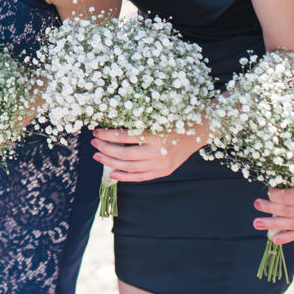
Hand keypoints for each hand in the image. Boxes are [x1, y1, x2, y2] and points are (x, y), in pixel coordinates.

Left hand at [91, 121, 207, 182]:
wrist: (200, 130)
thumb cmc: (175, 118)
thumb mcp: (156, 116)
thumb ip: (137, 122)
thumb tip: (110, 126)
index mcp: (155, 134)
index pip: (124, 136)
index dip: (107, 135)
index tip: (96, 131)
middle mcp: (158, 152)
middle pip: (124, 154)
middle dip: (105, 149)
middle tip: (94, 143)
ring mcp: (161, 164)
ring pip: (130, 167)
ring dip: (110, 163)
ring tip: (97, 157)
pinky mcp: (164, 171)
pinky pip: (141, 177)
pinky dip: (125, 177)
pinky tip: (112, 174)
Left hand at [253, 176, 293, 242]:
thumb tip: (281, 187)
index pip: (290, 197)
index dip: (275, 195)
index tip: (268, 191)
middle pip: (290, 212)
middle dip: (270, 210)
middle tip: (256, 207)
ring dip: (275, 225)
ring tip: (258, 223)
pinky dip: (290, 237)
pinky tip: (276, 239)